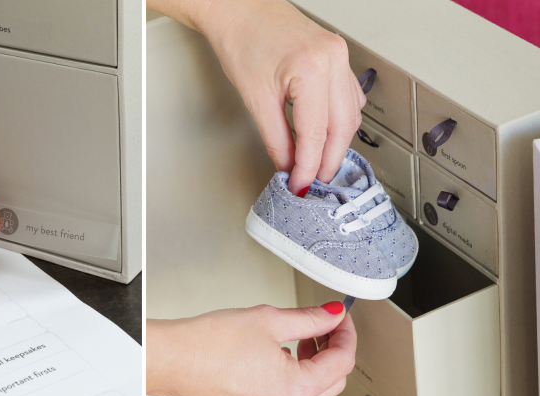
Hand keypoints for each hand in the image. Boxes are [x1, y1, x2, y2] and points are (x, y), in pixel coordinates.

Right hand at [147, 303, 355, 395]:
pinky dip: (288, 390)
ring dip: (313, 376)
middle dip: (330, 352)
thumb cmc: (207, 343)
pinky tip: (273, 366)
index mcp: (296, 389)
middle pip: (331, 385)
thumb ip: (308, 319)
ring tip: (297, 348)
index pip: (342, 362)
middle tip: (320, 327)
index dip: (345, 334)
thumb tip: (331, 315)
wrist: (169, 361)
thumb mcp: (268, 320)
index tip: (340, 318)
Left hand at [148, 0, 365, 194]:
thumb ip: (275, 138)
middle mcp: (333, 60)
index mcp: (312, 69)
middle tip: (312, 181)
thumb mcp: (255, 98)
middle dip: (328, 160)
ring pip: (350, 113)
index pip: (316, 134)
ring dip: (337, 143)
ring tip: (318, 164)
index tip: (299, 184)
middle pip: (341, 127)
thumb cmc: (241, 40)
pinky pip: (349, 95)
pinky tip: (329, 134)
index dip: (308, 166)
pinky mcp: (337, 55)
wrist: (239, 9)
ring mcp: (339, 55)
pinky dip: (341, 120)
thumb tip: (287, 164)